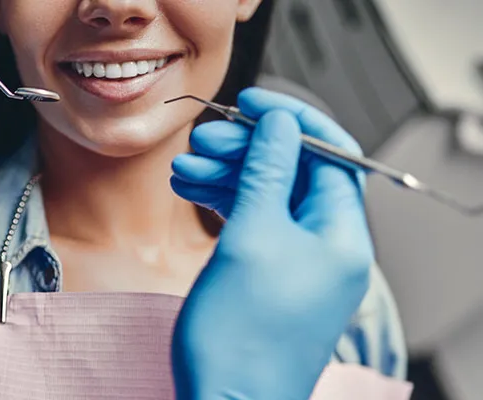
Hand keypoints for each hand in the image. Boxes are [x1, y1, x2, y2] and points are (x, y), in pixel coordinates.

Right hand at [169, 88, 372, 398]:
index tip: (250, 102)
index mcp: (341, 236)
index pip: (330, 154)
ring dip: (227, 175)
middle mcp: (328, 248)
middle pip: (294, 173)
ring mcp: (299, 264)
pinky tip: (192, 193)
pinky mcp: (271, 278)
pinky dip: (224, 204)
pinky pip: (254, 224)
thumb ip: (266, 174)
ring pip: (267, 197)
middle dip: (247, 150)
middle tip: (204, 139)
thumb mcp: (251, 238)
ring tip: (184, 169)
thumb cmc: (241, 339)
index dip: (290, 120)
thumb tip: (279, 125)